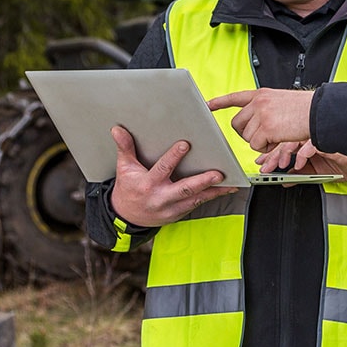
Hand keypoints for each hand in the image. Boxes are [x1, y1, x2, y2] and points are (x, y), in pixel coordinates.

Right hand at [108, 126, 238, 226]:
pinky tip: (225, 189)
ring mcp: (171, 208)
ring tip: (229, 183)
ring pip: (195, 199)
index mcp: (148, 184)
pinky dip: (211, 197)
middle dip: (202, 181)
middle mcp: (161, 198)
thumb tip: (117, 129)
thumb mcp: (124, 168)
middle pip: (185, 188)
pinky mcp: (178, 213)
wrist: (127, 217)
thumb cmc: (128, 188)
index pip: (162, 169)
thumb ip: (125, 148)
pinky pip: (197, 204)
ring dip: (213, 191)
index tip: (185, 145)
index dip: (173, 157)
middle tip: (218, 173)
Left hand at [206, 88, 313, 151]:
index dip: (220, 102)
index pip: (235, 97)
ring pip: (247, 137)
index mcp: (262, 94)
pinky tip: (278, 140)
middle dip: (246, 134)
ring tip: (277, 136)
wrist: (318, 112)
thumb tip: (254, 122)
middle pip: (237, 124)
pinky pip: (256, 145)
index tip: (208, 105)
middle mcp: (258, 102)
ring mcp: (261, 114)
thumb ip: (265, 108)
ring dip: (261, 142)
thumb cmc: (306, 110)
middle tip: (262, 137)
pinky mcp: (266, 128)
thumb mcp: (281, 101)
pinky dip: (266, 148)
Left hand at [256, 141, 346, 180]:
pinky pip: (312, 144)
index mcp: (307, 145)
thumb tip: (284, 180)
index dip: (271, 156)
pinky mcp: (328, 141)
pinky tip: (300, 163)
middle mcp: (310, 140)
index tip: (261, 164)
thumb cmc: (345, 164)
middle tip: (265, 167)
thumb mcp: (317, 173)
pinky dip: (304, 154)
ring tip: (280, 165)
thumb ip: (301, 175)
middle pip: (286, 144)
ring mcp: (318, 139)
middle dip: (273, 157)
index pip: (285, 147)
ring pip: (296, 142)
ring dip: (286, 154)